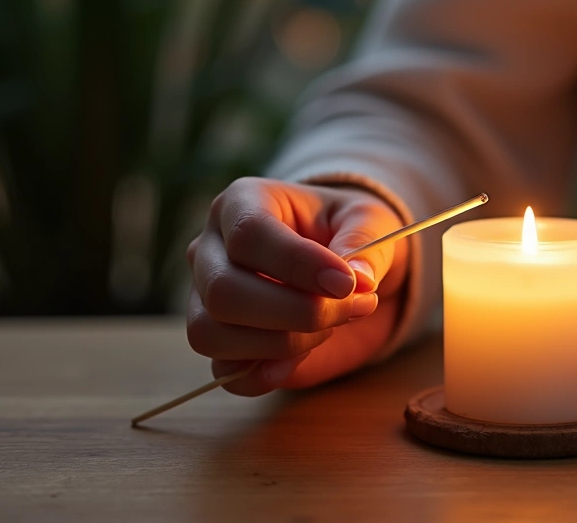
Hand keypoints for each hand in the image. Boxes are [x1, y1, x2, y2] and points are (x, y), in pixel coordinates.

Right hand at [186, 177, 408, 395]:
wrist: (347, 272)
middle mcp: (210, 249)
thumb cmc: (351, 233)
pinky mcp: (220, 343)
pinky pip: (225, 372)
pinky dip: (268, 373)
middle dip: (297, 312)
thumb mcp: (371, 222)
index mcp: (242, 203)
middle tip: (354, 308)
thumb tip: (356, 280)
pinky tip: (305, 355)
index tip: (347, 283)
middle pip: (224, 291)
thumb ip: (365, 244)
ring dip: (283, 343)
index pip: (248, 234)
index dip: (298, 264)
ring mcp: (205, 299)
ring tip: (330, 327)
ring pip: (212, 335)